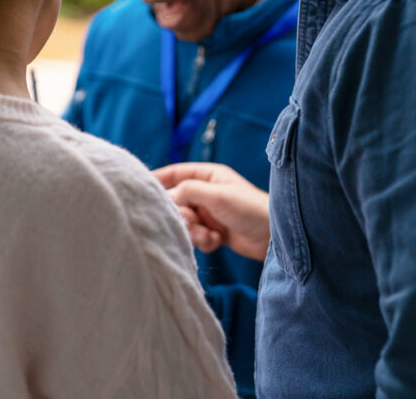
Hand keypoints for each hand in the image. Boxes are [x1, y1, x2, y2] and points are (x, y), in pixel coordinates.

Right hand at [154, 163, 270, 261]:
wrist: (275, 237)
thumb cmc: (250, 209)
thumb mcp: (217, 195)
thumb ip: (188, 191)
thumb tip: (167, 196)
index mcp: (208, 176)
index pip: (175, 173)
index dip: (157, 179)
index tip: (140, 188)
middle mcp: (207, 192)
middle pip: (177, 202)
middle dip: (182, 215)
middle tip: (192, 222)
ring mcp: (210, 213)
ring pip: (185, 222)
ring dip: (193, 231)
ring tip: (209, 236)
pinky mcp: (214, 231)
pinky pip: (196, 236)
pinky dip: (203, 241)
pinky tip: (216, 242)